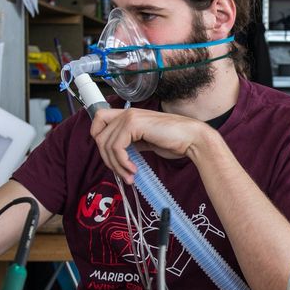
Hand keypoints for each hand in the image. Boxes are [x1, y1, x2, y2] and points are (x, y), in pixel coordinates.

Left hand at [90, 108, 212, 181]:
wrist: (191, 138)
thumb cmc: (173, 141)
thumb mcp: (144, 141)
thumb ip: (129, 143)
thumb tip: (115, 156)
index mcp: (128, 115)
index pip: (99, 121)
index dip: (98, 138)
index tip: (110, 157)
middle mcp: (126, 113)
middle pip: (99, 135)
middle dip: (108, 159)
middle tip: (122, 173)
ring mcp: (129, 117)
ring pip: (107, 144)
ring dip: (117, 165)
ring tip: (130, 176)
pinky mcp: (134, 124)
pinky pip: (117, 147)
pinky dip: (122, 162)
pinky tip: (134, 169)